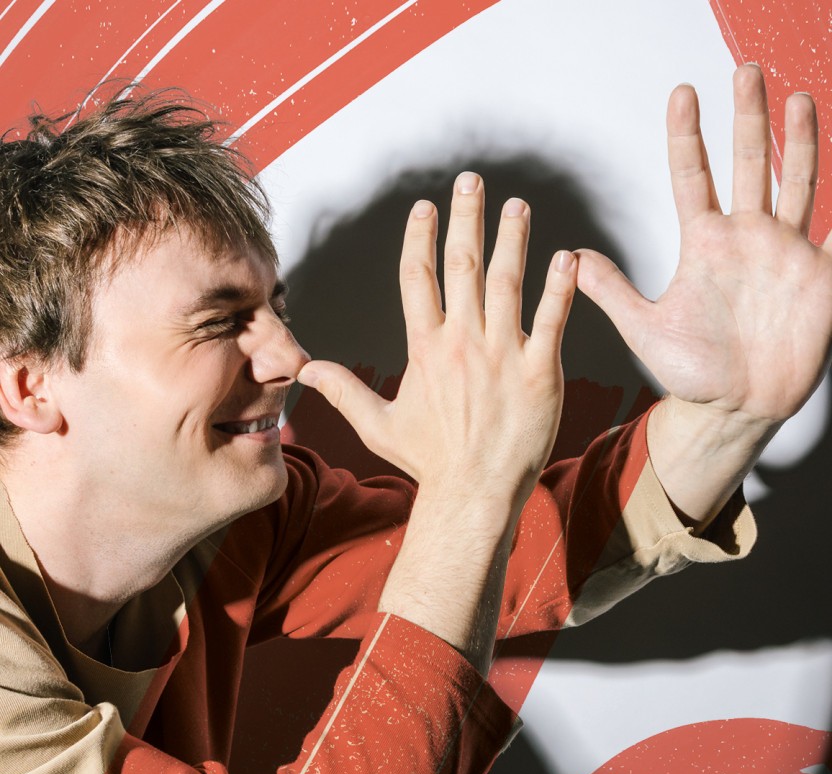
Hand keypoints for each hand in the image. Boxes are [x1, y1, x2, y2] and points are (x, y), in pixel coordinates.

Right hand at [298, 172, 576, 512]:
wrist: (474, 495)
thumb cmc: (430, 463)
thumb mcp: (379, 425)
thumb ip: (343, 391)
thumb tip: (304, 372)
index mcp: (426, 349)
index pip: (417, 277)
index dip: (421, 237)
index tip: (426, 207)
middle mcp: (462, 343)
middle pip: (462, 265)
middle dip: (466, 218)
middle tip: (473, 181)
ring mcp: (503, 356)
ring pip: (507, 282)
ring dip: (512, 239)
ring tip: (518, 206)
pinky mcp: (540, 374)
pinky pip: (551, 321)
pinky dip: (560, 288)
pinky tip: (566, 257)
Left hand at [578, 64, 831, 428]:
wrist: (735, 408)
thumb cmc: (693, 374)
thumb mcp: (646, 332)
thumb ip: (614, 293)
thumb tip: (571, 259)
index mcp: (705, 245)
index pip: (692, 177)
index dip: (687, 135)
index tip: (682, 92)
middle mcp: (746, 239)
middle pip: (749, 163)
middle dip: (747, 117)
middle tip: (743, 71)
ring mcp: (784, 253)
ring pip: (796, 182)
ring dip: (799, 141)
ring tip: (797, 97)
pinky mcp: (818, 278)